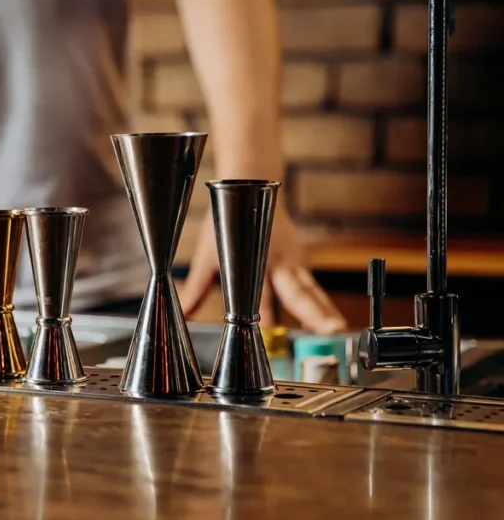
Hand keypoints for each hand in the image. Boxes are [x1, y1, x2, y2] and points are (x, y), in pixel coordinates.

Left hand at [179, 205, 346, 333]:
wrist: (253, 186)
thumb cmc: (226, 222)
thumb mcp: (207, 256)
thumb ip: (195, 288)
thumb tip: (183, 312)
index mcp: (254, 261)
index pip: (260, 295)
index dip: (265, 315)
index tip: (270, 333)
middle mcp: (277, 261)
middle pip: (297, 292)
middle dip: (312, 312)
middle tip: (329, 330)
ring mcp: (292, 260)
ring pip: (311, 290)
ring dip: (325, 310)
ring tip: (337, 330)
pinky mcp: (299, 261)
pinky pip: (313, 286)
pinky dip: (323, 303)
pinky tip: (332, 321)